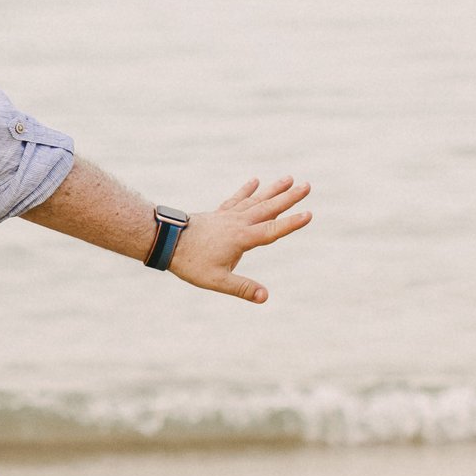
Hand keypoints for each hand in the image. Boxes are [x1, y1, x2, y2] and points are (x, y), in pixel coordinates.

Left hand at [168, 177, 311, 303]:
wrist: (166, 241)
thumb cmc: (191, 263)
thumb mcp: (217, 281)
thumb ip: (242, 288)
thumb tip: (265, 297)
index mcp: (241, 238)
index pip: (272, 231)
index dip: (291, 223)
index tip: (309, 214)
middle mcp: (238, 223)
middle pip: (268, 209)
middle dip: (289, 198)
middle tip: (308, 185)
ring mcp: (228, 216)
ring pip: (255, 200)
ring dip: (273, 190)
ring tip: (289, 178)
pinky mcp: (218, 214)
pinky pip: (236, 199)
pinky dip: (246, 190)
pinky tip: (255, 181)